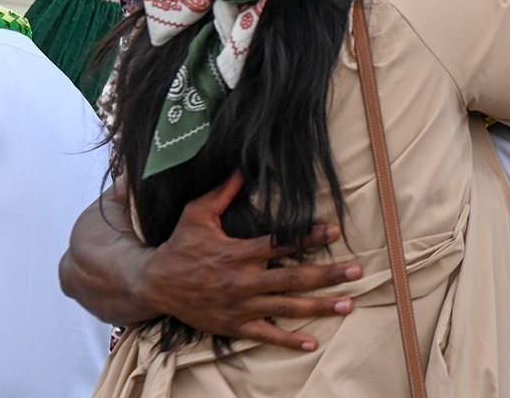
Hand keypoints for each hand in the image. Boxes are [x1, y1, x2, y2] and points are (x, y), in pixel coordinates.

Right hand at [138, 171, 361, 349]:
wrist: (154, 285)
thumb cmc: (179, 245)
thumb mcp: (196, 213)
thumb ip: (221, 191)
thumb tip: (242, 167)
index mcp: (239, 253)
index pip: (281, 243)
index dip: (309, 236)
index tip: (334, 230)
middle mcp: (244, 281)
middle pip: (293, 278)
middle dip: (327, 275)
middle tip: (356, 272)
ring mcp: (241, 306)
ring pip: (286, 308)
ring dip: (319, 307)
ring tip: (347, 305)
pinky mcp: (234, 325)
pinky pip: (266, 335)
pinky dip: (289, 341)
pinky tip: (312, 343)